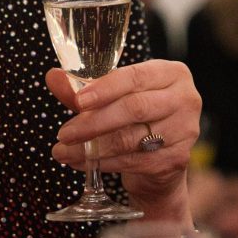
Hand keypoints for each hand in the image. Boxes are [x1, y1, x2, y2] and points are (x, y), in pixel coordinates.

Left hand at [48, 58, 199, 220]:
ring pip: (131, 139)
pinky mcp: (177, 159)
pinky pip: (133, 161)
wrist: (160, 156)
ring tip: (63, 151)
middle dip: (93, 123)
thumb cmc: (135, 117)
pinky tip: (81, 162)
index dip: (104, 89)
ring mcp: (185, 131)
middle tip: (64, 133)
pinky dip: (103, 163)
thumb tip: (53, 76)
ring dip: (91, 148)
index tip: (78, 102)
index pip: (135, 76)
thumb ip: (84, 88)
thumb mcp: (112, 97)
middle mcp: (185, 99)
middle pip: (134, 108)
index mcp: (171, 73)